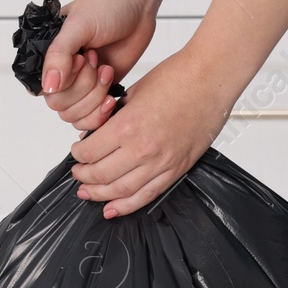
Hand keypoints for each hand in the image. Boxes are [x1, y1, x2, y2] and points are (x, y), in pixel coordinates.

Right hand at [42, 0, 155, 131]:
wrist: (136, 5)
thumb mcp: (78, 26)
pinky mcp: (99, 93)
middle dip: (84, 87)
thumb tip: (48, 87)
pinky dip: (102, 111)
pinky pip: (92, 118)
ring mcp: (81, 86)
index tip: (82, 57)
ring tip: (106, 69)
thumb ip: (59, 55)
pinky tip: (112, 93)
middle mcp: (61, 74)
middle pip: (62, 107)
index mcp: (47, 57)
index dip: (65, 82)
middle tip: (96, 59)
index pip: (45, 91)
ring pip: (77, 116)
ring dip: (95, 97)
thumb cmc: (105, 6)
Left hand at [69, 50, 233, 217]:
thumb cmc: (177, 78)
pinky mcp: (176, 169)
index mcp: (128, 126)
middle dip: (84, 177)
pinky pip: (147, 195)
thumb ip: (115, 117)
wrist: (211, 79)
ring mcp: (161, 163)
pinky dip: (127, 205)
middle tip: (78, 174)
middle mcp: (143, 149)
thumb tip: (100, 134)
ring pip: (122, 190)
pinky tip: (113, 208)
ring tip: (89, 193)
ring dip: (100, 194)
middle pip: (102, 175)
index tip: (76, 152)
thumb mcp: (134, 92)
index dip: (78, 155)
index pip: (90, 151)